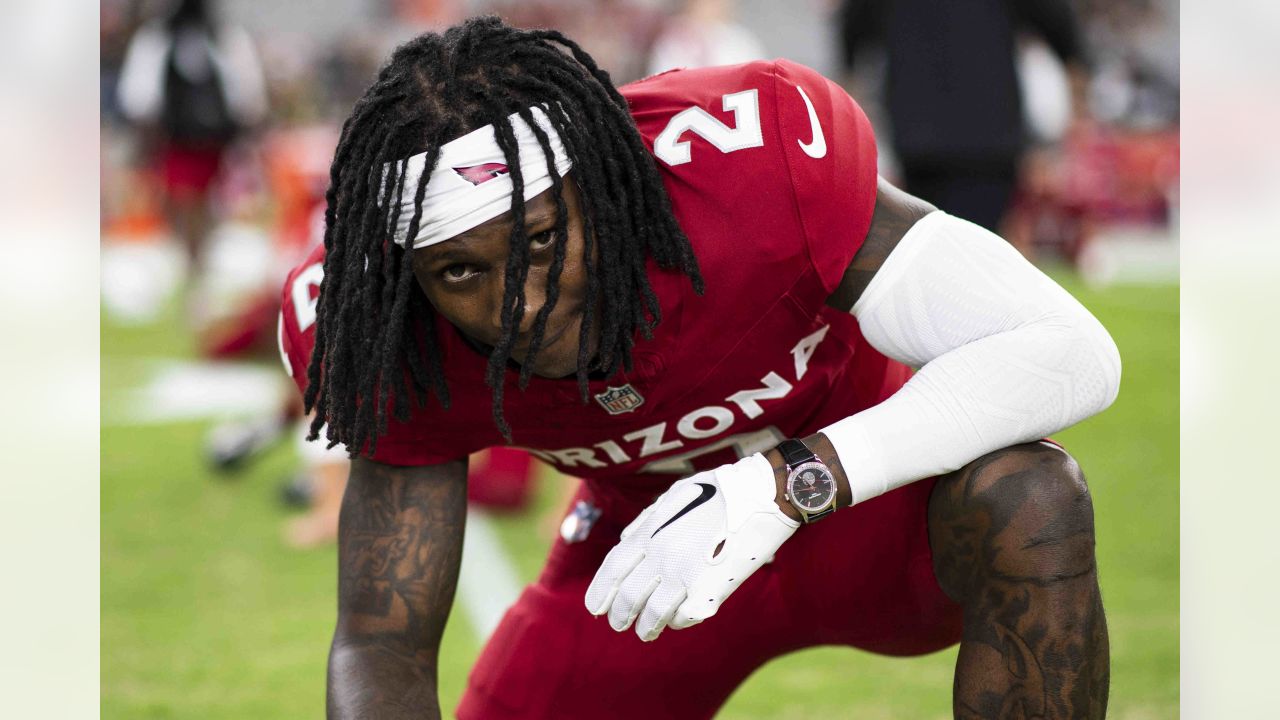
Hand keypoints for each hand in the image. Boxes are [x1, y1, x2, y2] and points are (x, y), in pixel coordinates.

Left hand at [584, 453, 799, 640]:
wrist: (762, 497)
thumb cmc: (717, 493)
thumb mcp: (672, 497)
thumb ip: (645, 522)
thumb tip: (624, 542)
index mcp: (651, 532)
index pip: (613, 569)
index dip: (600, 592)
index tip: (595, 608)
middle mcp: (664, 556)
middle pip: (629, 597)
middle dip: (619, 615)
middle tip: (617, 623)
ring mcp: (687, 575)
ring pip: (654, 614)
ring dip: (646, 627)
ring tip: (644, 631)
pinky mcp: (712, 591)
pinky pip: (685, 616)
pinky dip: (677, 620)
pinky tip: (676, 619)